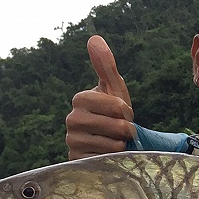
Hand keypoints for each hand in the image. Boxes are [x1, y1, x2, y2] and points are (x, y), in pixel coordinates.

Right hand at [66, 35, 135, 159]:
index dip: (126, 111)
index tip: (124, 112)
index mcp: (80, 100)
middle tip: (122, 129)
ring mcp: (72, 141)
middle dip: (126, 129)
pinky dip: (112, 158)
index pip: (115, 106)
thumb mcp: (114, 89)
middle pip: (115, 126)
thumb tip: (94, 38)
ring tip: (116, 141)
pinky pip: (105, 159)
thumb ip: (105, 65)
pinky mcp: (77, 160)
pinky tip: (107, 154)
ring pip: (111, 144)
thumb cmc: (115, 113)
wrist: (113, 142)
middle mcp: (71, 119)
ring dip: (121, 144)